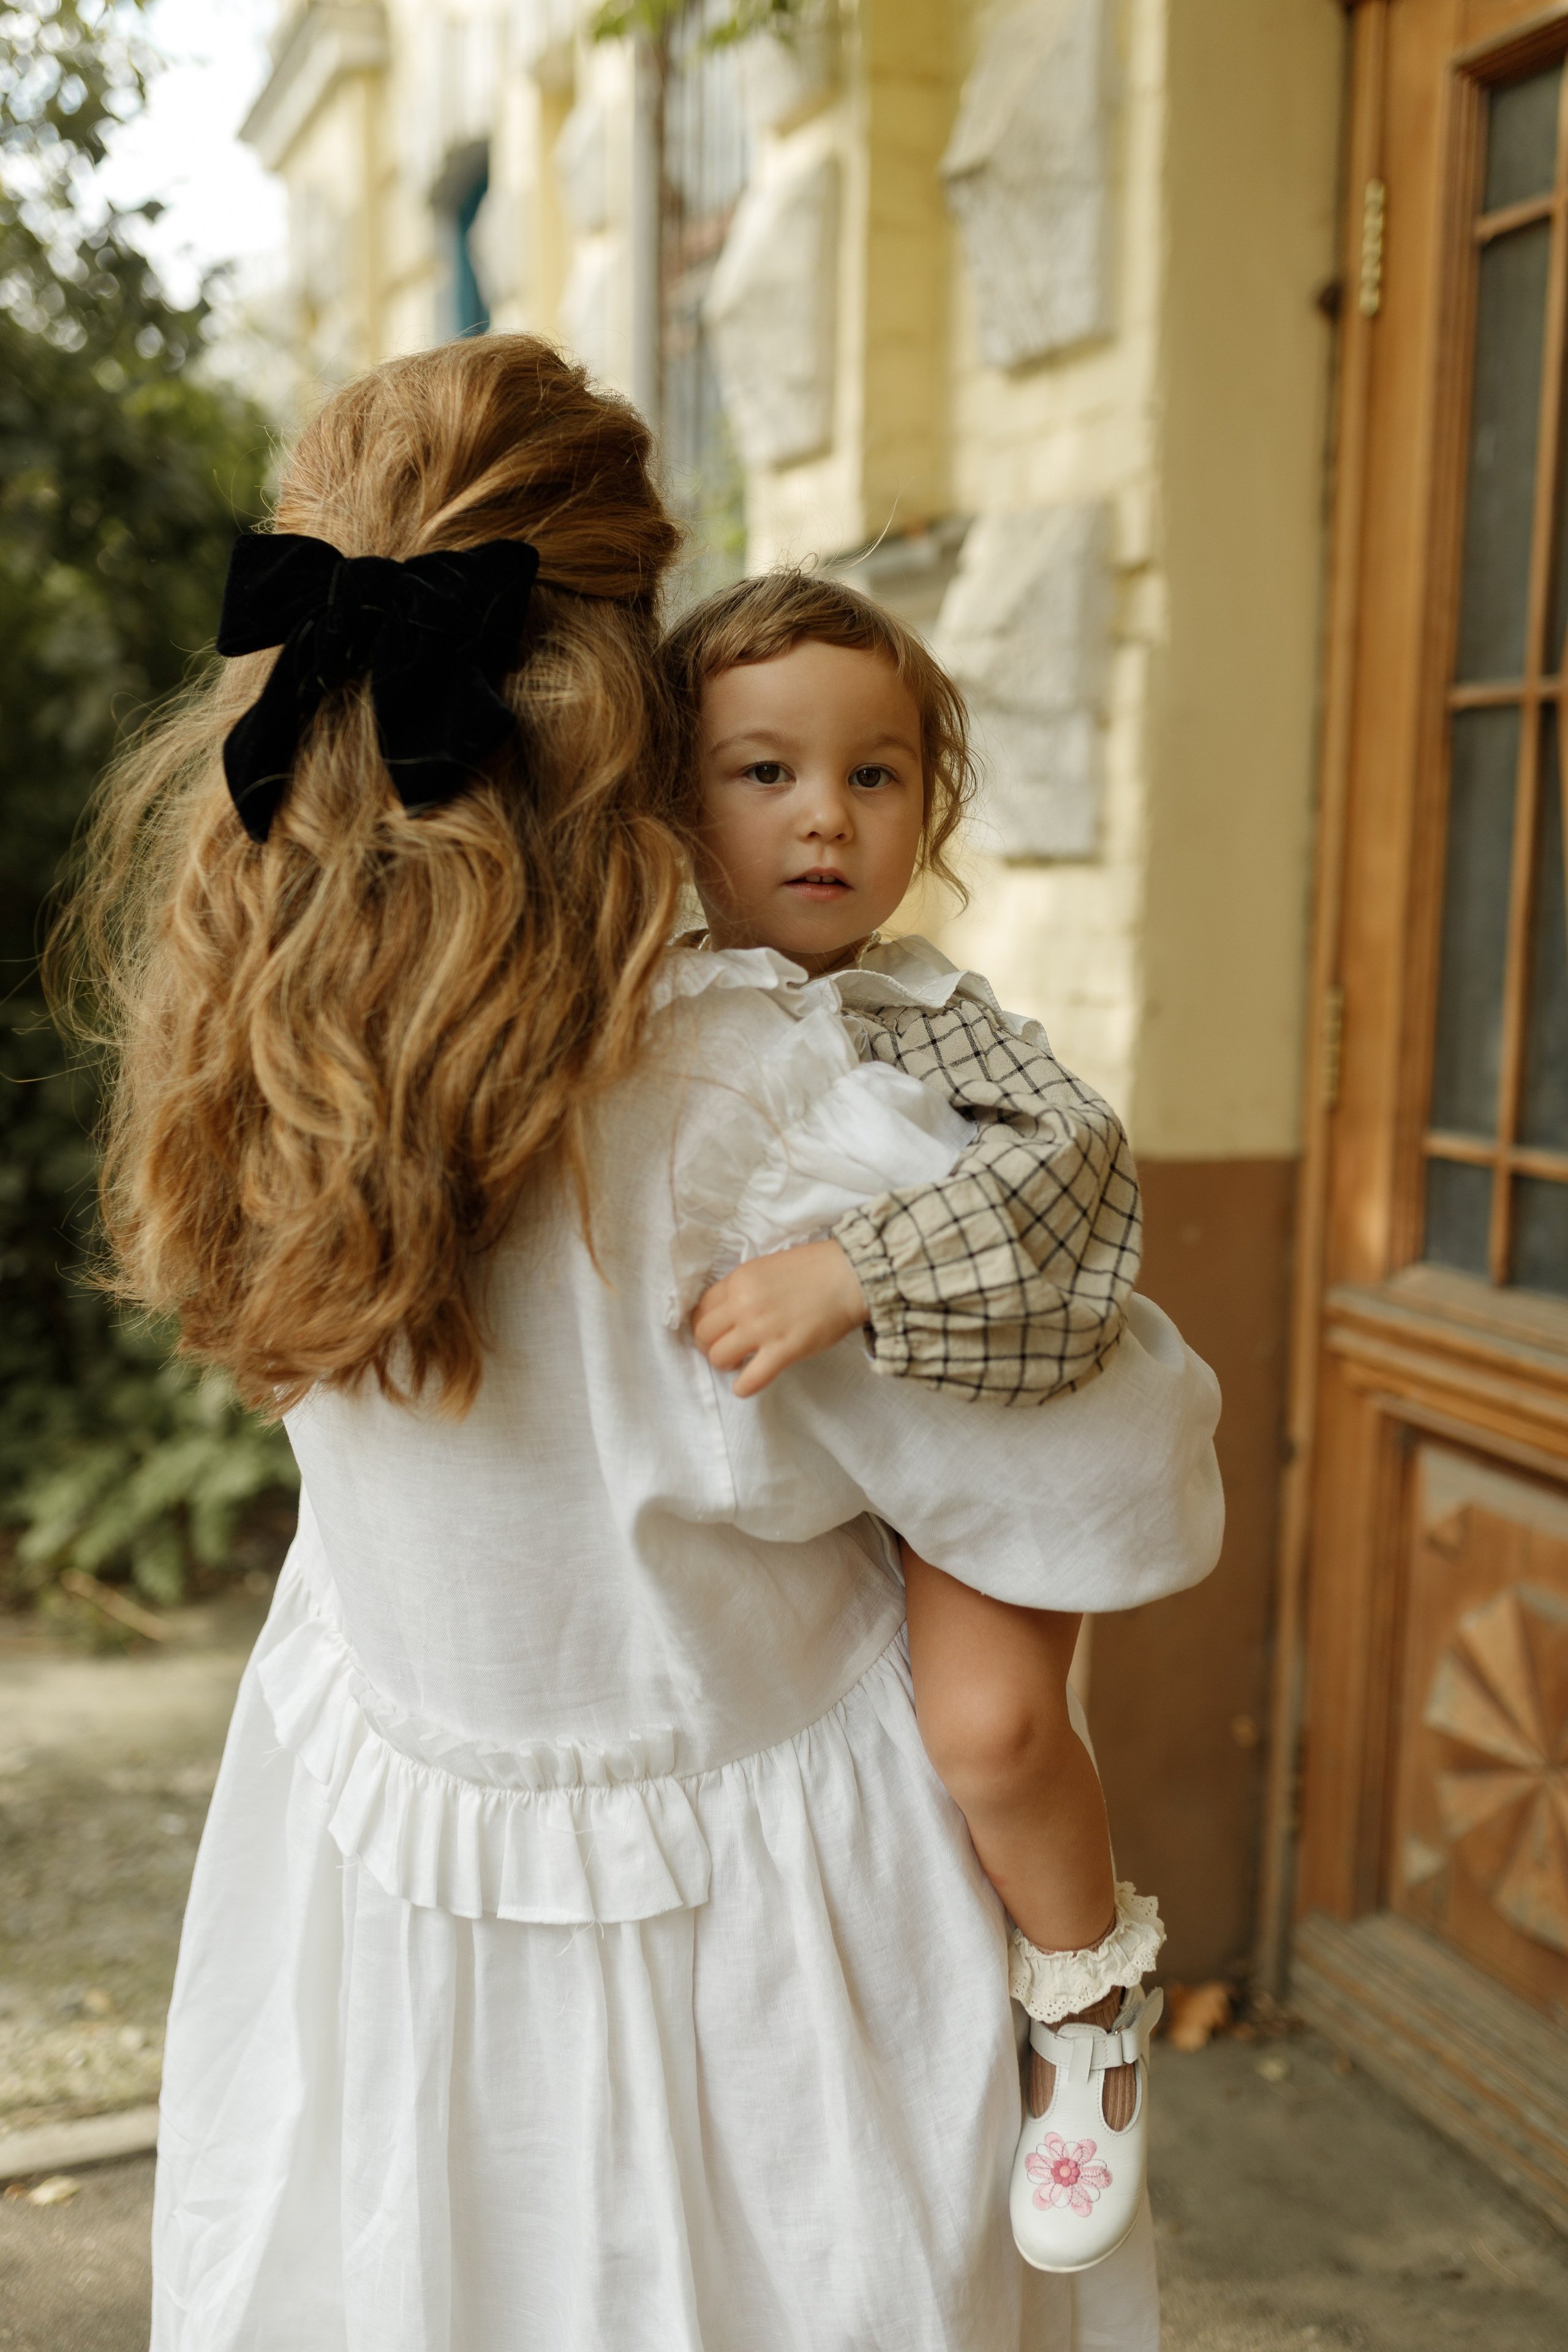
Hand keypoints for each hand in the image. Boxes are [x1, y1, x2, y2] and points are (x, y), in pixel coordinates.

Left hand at [691, 1240, 867, 1397]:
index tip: (714, 1332)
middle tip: (724, 1350)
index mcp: (740, 1280)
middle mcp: (744, 1304)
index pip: (701, 1308)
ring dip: (724, 1365)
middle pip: (703, 1335)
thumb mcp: (767, 1267)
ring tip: (738, 1364)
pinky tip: (746, 1385)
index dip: (704, 1324)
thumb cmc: (814, 1269)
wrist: (850, 1276)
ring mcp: (762, 1328)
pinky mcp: (783, 1351)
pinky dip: (743, 1387)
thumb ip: (744, 1288)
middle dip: (708, 1346)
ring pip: (718, 1357)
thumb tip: (728, 1312)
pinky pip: (750, 1380)